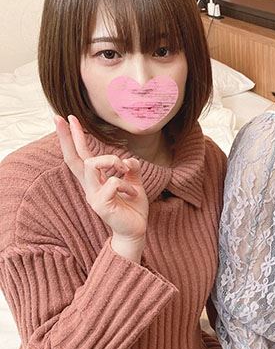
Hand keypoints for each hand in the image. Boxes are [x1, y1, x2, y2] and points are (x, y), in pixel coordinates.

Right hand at [54, 114, 148, 240]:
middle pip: (75, 159)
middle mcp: (90, 187)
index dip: (73, 138)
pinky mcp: (100, 205)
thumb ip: (130, 168)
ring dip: (112, 160)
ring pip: (93, 164)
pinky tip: (132, 194)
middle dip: (68, 137)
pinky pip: (113, 182)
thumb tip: (128, 159)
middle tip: (65, 117)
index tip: (65, 118)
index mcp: (96, 180)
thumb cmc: (133, 207)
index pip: (80, 156)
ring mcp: (93, 196)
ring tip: (123, 168)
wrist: (136, 230)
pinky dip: (127, 184)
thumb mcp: (134, 182)